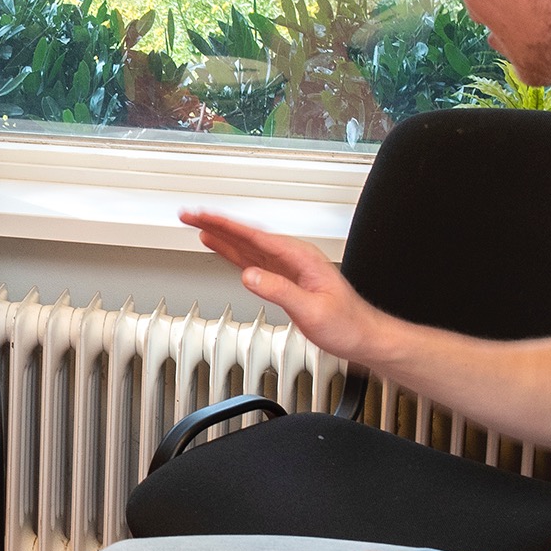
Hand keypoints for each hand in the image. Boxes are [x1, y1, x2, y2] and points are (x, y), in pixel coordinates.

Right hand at [180, 208, 380, 361]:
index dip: (225, 225)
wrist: (362, 336)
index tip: (202, 217)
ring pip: (247, 245)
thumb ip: (279, 291)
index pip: (254, 235)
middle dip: (216, 223)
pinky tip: (221, 247)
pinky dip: (233, 252)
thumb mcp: (311, 310)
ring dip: (221, 235)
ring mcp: (287, 267)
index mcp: (299, 257)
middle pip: (247, 235)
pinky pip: (252, 260)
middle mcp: (292, 257)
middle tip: (189, 215)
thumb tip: (250, 275)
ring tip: (197, 225)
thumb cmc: (347, 323)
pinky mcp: (283, 279)